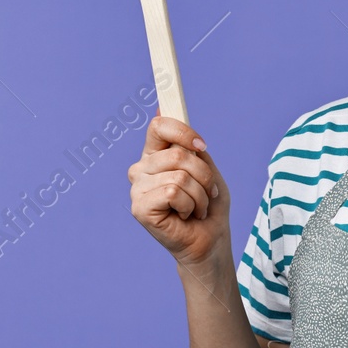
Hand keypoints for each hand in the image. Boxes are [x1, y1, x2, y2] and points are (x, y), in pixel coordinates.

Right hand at [127, 109, 231, 270]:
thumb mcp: (206, 168)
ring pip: (179, 175)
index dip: (182, 131)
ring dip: (200, 195)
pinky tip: (184, 216)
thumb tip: (162, 107)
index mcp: (155, 155)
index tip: (202, 146)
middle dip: (204, 175)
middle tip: (207, 193)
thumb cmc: (209, 205)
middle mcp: (142, 169)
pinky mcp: (139, 208)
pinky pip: (173, 192)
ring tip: (196, 207)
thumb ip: (188, 144)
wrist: (211, 240)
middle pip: (178, 153)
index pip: (159, 126)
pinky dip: (189, 205)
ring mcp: (137, 189)